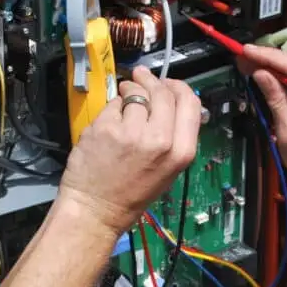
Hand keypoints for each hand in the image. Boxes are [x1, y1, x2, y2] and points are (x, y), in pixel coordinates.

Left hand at [57, 67, 201, 234]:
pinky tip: (109, 120)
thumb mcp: (168, 170)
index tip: (168, 83)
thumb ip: (174, 137)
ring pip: (136, 93)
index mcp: (181, 152)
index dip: (179, 88)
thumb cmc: (131, 194)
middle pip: (164, 92)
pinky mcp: (105, 127)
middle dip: (152, 80)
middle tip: (141, 77)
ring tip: (124, 98)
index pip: (190, 103)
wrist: (96, 210)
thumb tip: (172, 102)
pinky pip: (113, 104)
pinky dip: (112, 107)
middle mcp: (160, 140)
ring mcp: (131, 132)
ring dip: (129, 90)